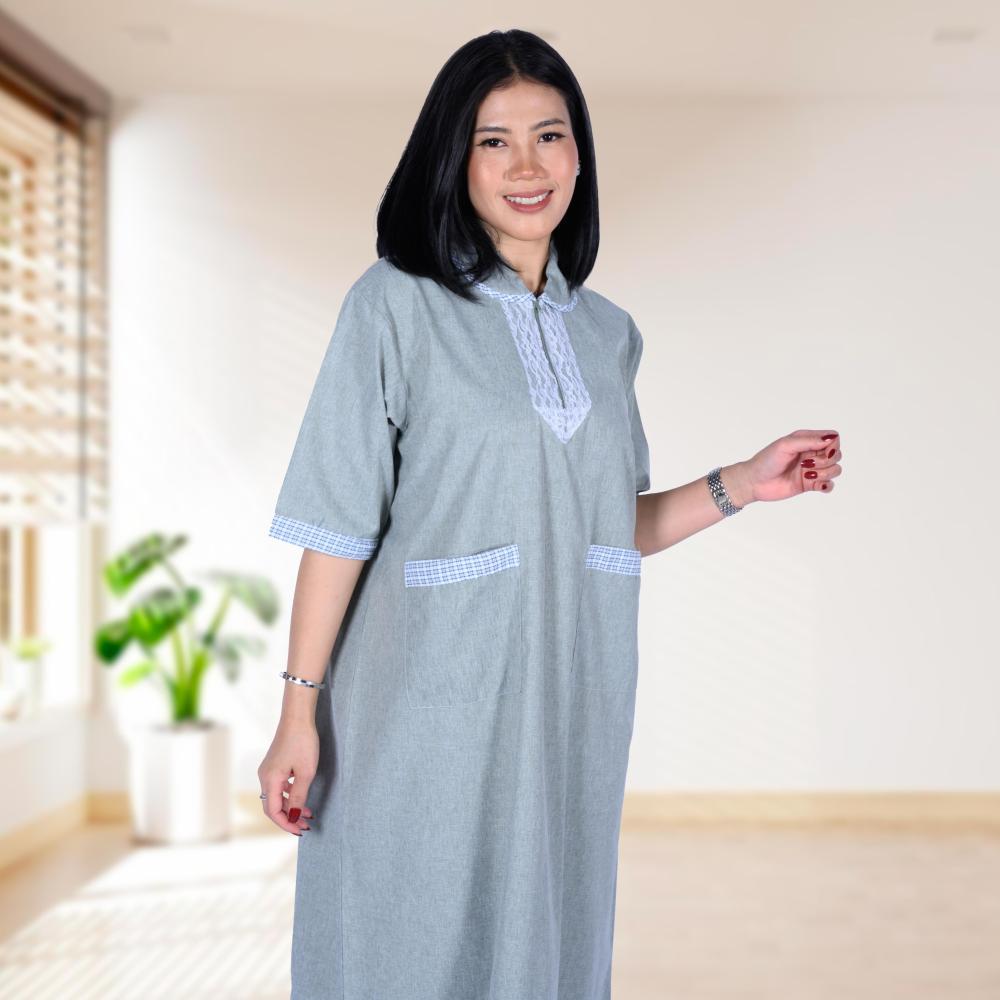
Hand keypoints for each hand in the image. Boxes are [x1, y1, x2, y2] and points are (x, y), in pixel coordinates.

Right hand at [257, 717, 318, 835]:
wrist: (298, 718)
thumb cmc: (303, 742)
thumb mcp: (305, 772)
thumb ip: (298, 796)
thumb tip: (292, 816)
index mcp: (270, 780)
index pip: (273, 811)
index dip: (286, 824)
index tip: (300, 831)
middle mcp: (265, 777)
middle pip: (272, 806)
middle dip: (288, 818)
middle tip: (305, 826)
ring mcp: (268, 770)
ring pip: (276, 797)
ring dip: (290, 807)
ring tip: (307, 814)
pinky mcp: (274, 765)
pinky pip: (279, 787)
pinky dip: (289, 796)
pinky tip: (302, 798)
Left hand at [737, 429, 841, 502]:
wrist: (754, 482)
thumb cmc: (766, 460)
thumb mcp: (785, 445)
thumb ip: (808, 441)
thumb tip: (831, 439)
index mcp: (807, 440)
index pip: (833, 438)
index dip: (832, 446)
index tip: (819, 451)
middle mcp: (812, 453)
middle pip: (837, 455)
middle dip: (826, 461)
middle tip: (806, 464)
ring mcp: (812, 470)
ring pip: (835, 470)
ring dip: (825, 473)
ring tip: (806, 474)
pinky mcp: (810, 484)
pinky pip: (829, 485)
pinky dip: (826, 486)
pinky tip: (816, 485)